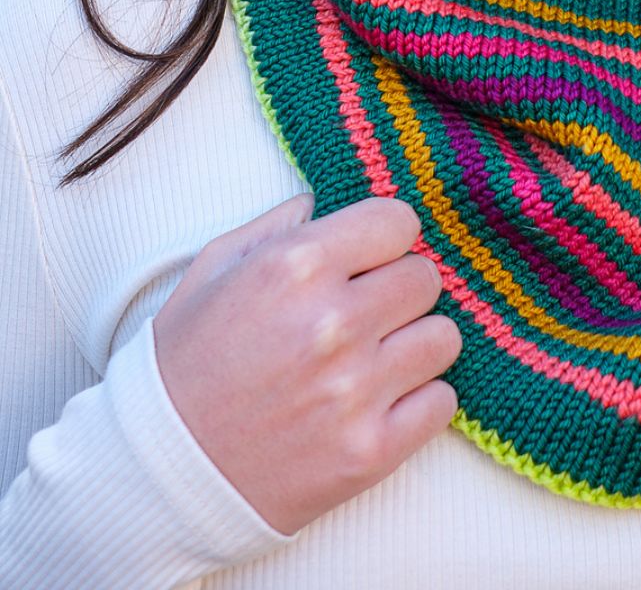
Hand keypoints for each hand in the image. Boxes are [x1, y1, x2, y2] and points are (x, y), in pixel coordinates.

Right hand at [153, 190, 460, 534]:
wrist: (160, 474)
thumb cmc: (184, 366)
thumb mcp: (212, 271)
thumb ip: (276, 226)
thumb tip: (321, 202)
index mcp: (296, 266)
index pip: (398, 221)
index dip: (385, 237)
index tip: (371, 256)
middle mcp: (333, 323)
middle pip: (425, 279)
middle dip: (399, 289)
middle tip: (367, 311)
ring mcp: (355, 391)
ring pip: (442, 338)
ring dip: (414, 343)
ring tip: (375, 357)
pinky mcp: (370, 452)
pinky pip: (442, 402)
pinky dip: (419, 400)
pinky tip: (380, 401)